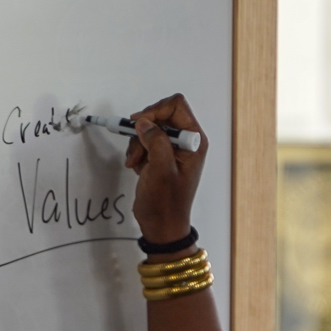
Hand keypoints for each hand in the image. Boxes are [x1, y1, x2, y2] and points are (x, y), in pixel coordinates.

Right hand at [125, 93, 206, 246]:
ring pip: (150, 128)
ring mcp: (172, 149)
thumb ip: (156, 142)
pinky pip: (145, 141)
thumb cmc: (166, 204)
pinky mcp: (160, 156)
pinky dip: (136, 151)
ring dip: (138, 143)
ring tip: (135, 162)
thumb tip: (145, 124)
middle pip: (161, 115)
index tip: (141, 124)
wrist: (161, 224)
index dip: (156, 111)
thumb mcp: (162, 170)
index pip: (176, 106)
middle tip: (135, 146)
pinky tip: (137, 166)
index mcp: (194, 141)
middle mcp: (186, 141)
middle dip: (144, 129)